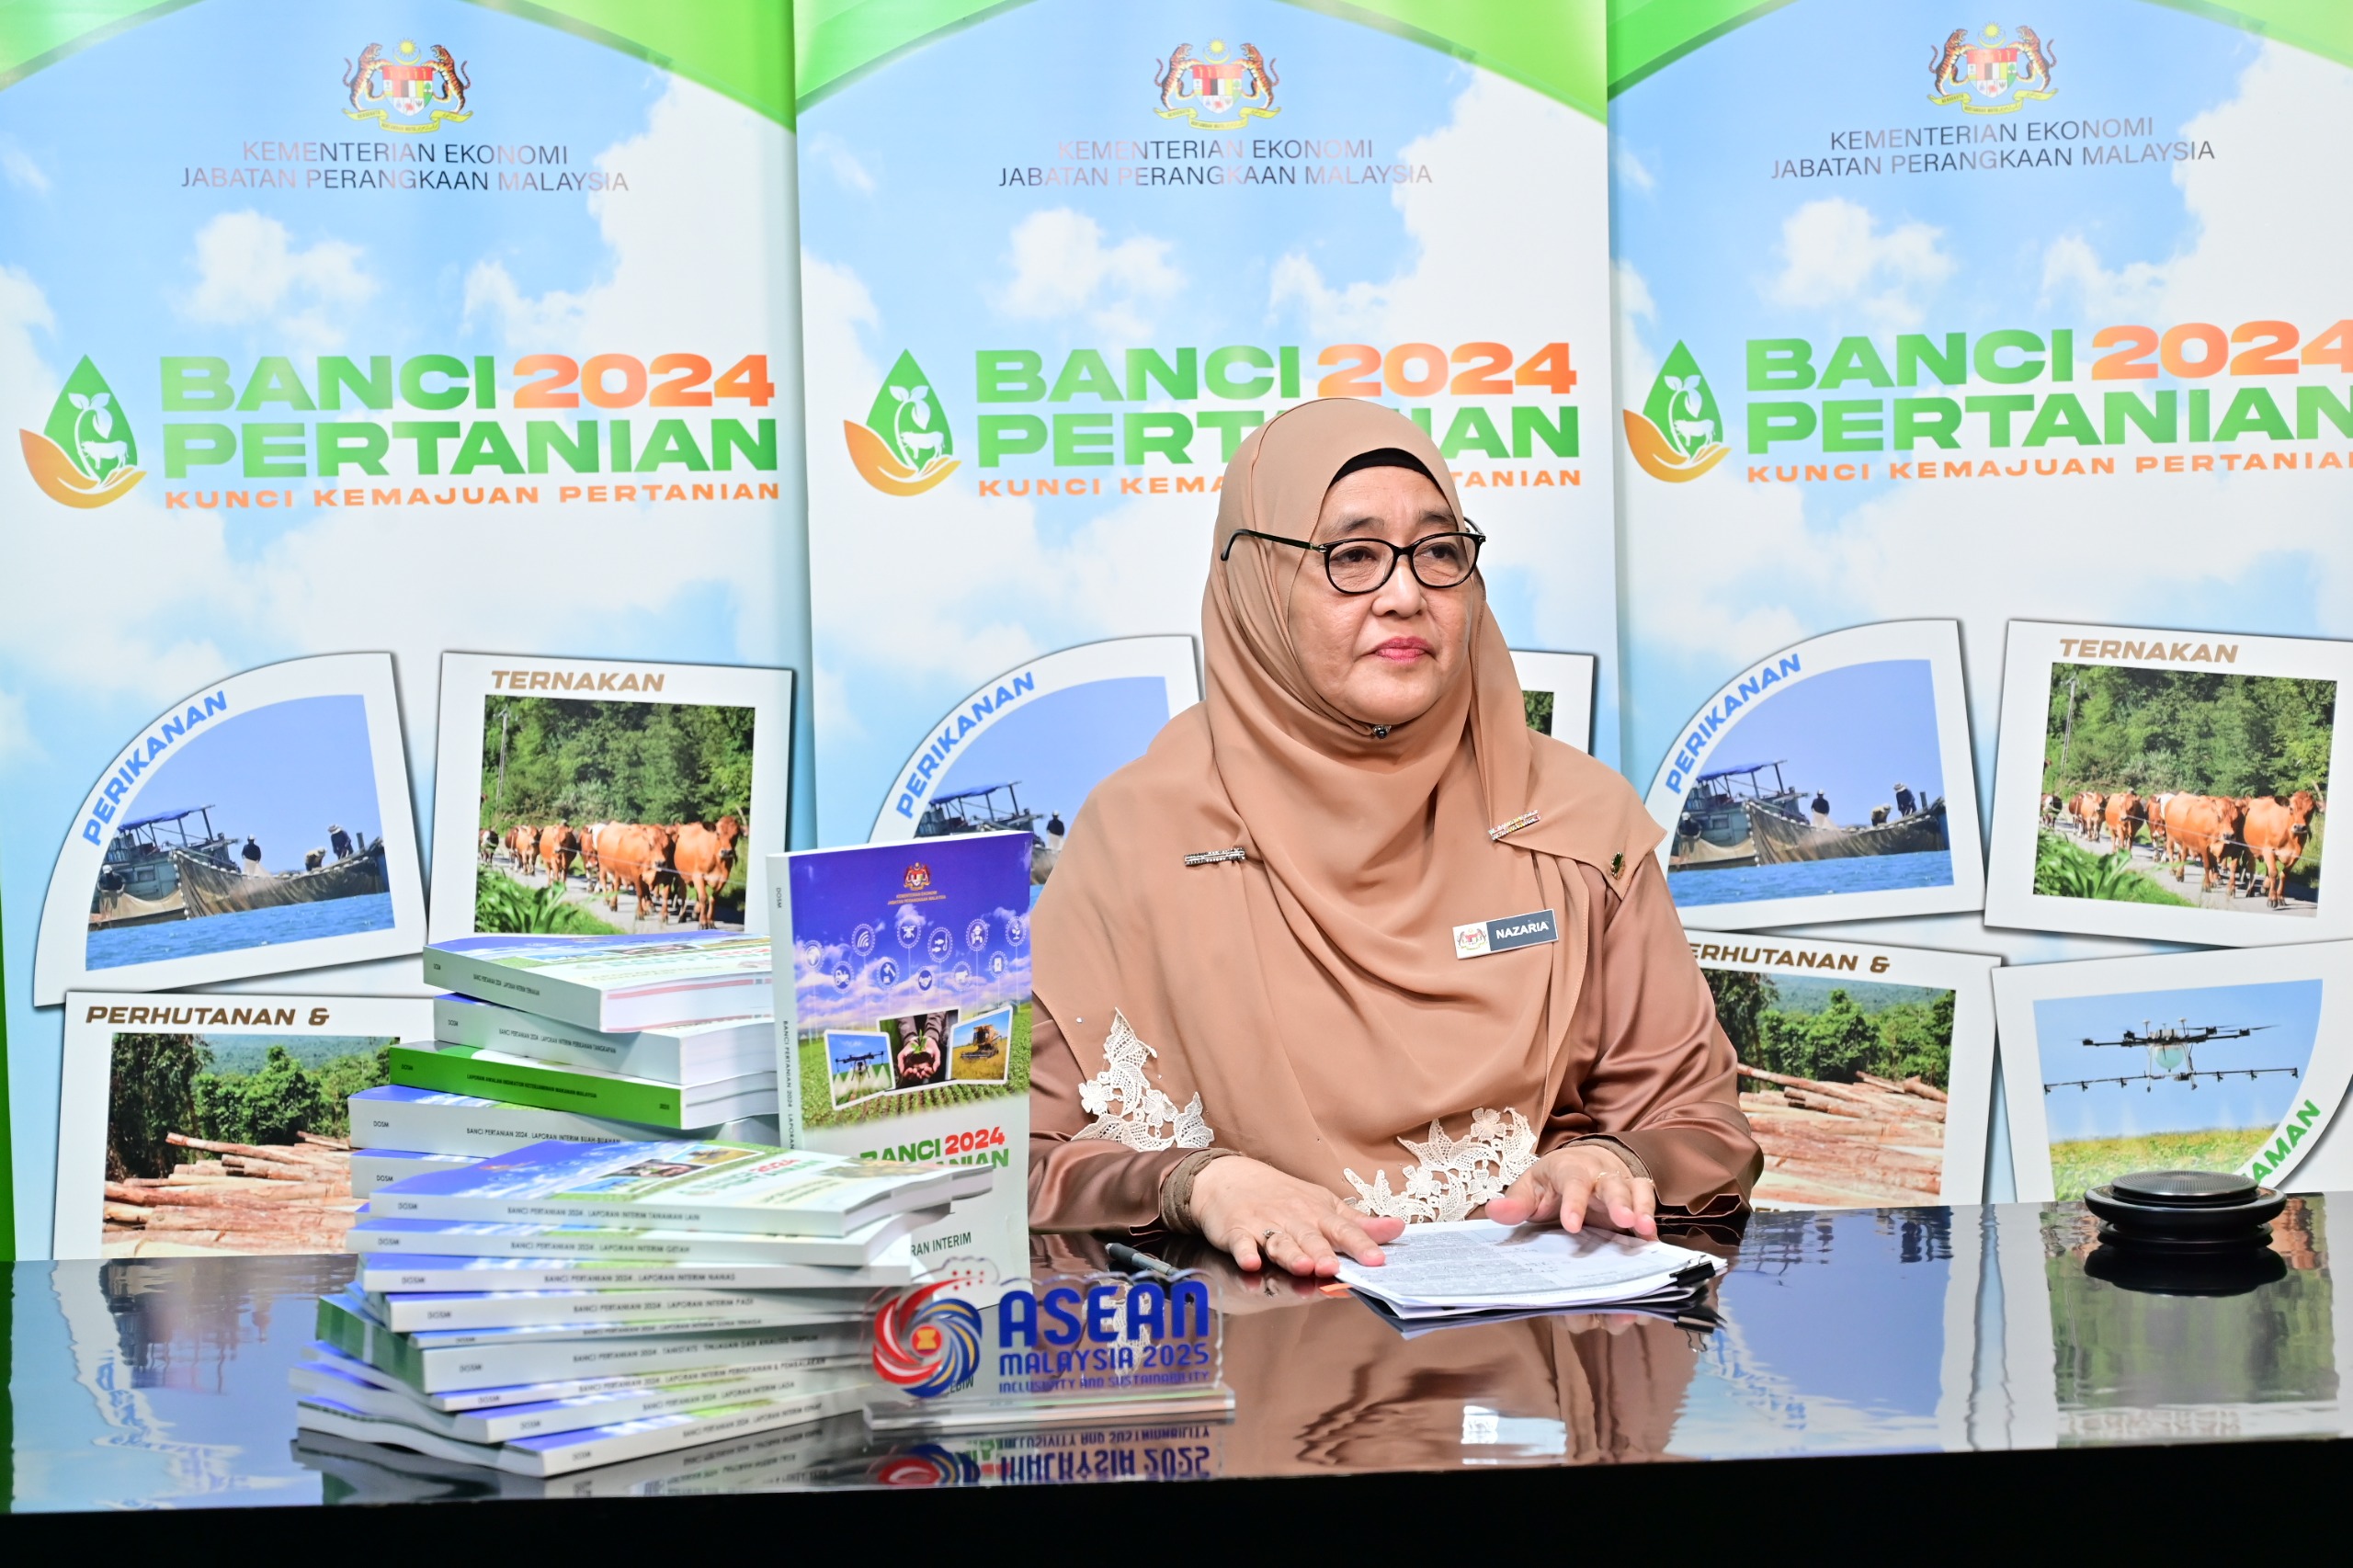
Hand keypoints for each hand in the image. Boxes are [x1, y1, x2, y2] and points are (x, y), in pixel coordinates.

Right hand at [1188, 1156, 1404, 1276]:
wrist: (1231, 1178)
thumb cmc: (1284, 1197)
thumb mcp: (1323, 1206)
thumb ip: (1358, 1225)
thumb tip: (1398, 1229)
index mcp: (1318, 1213)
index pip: (1343, 1229)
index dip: (1360, 1244)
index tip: (1378, 1260)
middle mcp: (1293, 1218)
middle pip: (1310, 1238)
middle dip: (1323, 1252)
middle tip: (1335, 1268)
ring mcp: (1263, 1224)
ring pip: (1279, 1241)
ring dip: (1291, 1254)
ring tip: (1304, 1267)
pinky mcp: (1236, 1231)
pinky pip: (1240, 1243)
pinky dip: (1245, 1252)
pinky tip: (1251, 1262)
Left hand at [1485, 1143, 1658, 1238]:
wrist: (1584, 1163)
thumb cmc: (1553, 1181)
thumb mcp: (1531, 1188)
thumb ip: (1516, 1203)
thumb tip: (1494, 1210)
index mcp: (1570, 1169)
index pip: (1573, 1183)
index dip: (1573, 1203)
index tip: (1572, 1226)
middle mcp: (1600, 1174)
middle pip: (1611, 1184)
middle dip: (1619, 1202)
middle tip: (1624, 1221)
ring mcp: (1621, 1186)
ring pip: (1635, 1192)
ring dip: (1641, 1210)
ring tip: (1645, 1230)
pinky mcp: (1636, 1199)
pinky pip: (1648, 1205)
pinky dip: (1652, 1222)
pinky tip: (1653, 1242)